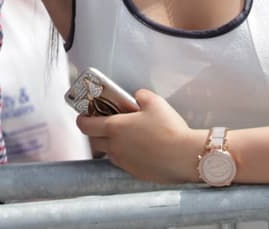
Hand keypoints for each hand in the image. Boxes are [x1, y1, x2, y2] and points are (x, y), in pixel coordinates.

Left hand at [75, 89, 202, 183]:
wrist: (186, 155)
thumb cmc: (169, 128)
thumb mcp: (154, 101)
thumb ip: (140, 96)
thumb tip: (136, 97)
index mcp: (114, 127)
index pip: (85, 125)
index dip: (82, 119)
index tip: (84, 116)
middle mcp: (115, 147)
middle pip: (93, 142)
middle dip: (95, 133)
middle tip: (104, 125)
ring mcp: (124, 162)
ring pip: (109, 154)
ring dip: (111, 145)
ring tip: (125, 138)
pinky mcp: (136, 173)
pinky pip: (124, 164)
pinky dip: (127, 156)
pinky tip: (140, 150)